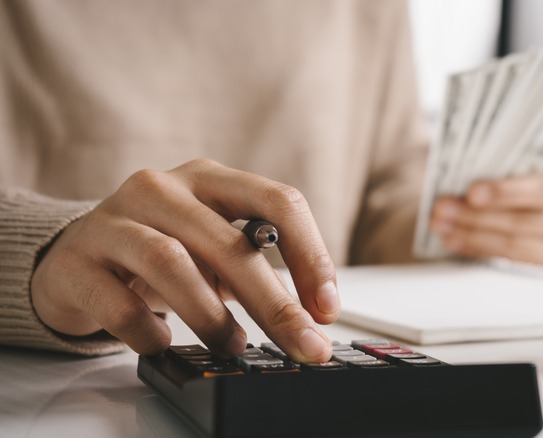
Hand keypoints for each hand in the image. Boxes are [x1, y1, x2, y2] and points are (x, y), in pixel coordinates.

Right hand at [31, 159, 339, 361]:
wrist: (75, 257)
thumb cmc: (159, 251)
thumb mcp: (213, 247)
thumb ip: (256, 269)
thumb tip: (310, 318)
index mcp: (210, 180)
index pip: (278, 202)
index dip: (311, 257)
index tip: (326, 308)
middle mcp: (163, 189)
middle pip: (230, 243)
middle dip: (275, 303)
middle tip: (302, 344)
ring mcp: (114, 221)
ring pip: (172, 264)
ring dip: (212, 316)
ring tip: (233, 345)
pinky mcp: (77, 262)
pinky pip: (119, 303)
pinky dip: (149, 331)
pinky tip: (163, 342)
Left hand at [430, 170, 542, 264]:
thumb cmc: (536, 184)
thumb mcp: (533, 171)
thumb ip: (509, 169)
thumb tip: (462, 170)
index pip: (540, 191)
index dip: (505, 192)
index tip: (472, 192)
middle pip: (521, 222)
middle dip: (476, 216)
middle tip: (443, 208)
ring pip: (510, 244)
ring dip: (469, 234)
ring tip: (441, 224)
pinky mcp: (540, 267)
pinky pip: (504, 260)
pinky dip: (474, 249)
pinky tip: (453, 240)